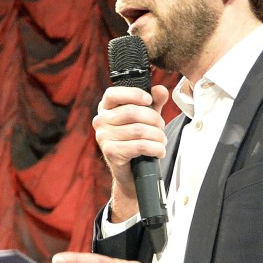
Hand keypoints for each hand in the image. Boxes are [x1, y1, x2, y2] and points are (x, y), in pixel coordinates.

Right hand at [94, 84, 169, 220]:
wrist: (132, 172)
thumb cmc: (137, 139)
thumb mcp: (147, 117)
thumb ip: (154, 101)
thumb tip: (160, 90)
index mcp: (106, 108)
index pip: (113, 94)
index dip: (133, 94)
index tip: (149, 100)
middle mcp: (100, 121)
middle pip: (132, 112)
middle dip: (154, 120)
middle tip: (161, 128)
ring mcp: (103, 137)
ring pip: (139, 130)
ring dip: (158, 136)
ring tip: (162, 141)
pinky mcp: (111, 153)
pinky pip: (139, 146)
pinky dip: (155, 148)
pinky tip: (159, 151)